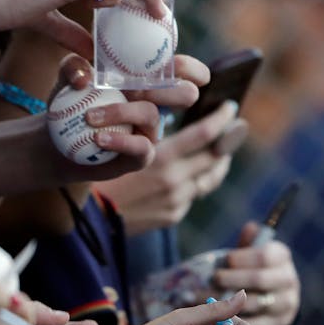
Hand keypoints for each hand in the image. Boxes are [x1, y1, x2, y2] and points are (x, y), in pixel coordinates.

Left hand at [47, 53, 209, 173]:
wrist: (57, 141)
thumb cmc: (71, 103)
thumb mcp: (68, 77)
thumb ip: (73, 67)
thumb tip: (83, 77)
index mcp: (148, 81)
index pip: (184, 72)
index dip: (191, 68)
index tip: (174, 64)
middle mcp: (156, 105)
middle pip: (187, 94)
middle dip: (166, 87)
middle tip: (132, 87)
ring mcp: (150, 131)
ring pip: (152, 115)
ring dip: (121, 112)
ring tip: (90, 117)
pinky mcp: (140, 155)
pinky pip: (141, 147)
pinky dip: (120, 140)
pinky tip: (98, 139)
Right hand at [96, 101, 240, 234]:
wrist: (88, 217)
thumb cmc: (98, 173)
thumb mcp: (123, 145)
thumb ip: (150, 132)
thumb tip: (169, 117)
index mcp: (163, 158)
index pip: (205, 133)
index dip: (222, 118)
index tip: (230, 107)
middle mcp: (176, 180)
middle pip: (215, 158)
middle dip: (228, 140)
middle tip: (235, 127)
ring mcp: (177, 201)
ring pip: (209, 178)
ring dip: (218, 162)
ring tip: (221, 151)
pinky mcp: (172, 216)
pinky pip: (193, 195)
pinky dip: (197, 181)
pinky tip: (194, 173)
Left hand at [213, 224, 300, 324]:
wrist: (267, 299)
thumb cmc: (250, 270)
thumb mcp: (250, 253)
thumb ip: (248, 242)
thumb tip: (250, 228)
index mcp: (282, 257)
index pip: (264, 256)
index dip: (242, 258)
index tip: (225, 260)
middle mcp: (289, 280)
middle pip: (258, 279)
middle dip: (231, 279)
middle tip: (213, 279)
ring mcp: (286, 304)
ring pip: (254, 303)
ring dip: (227, 302)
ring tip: (205, 299)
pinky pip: (254, 324)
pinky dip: (234, 322)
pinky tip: (216, 318)